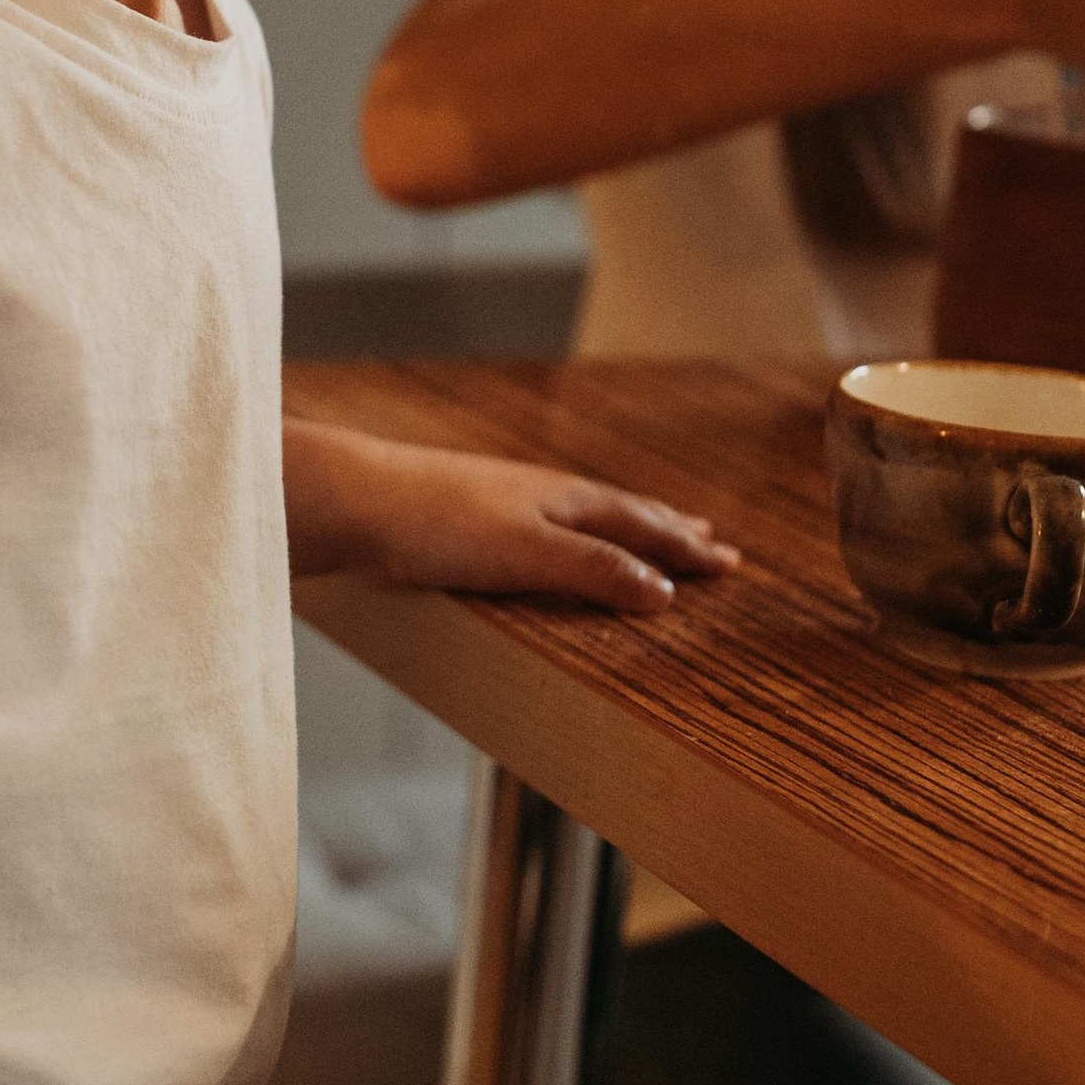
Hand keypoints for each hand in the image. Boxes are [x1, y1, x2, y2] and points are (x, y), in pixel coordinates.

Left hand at [356, 441, 739, 615]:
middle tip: (710, 540)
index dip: (685, 548)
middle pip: (622, 511)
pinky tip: (559, 539)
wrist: (354, 500)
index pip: (643, 524)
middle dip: (669, 530)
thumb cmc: (437, 525)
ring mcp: (507, 501)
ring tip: (649, 532)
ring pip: (586, 514)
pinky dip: (578, 534)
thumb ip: (595, 569)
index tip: (730, 561)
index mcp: (566, 500)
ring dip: (627, 527)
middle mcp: (543, 494)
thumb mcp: (529, 553)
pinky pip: (549, 524)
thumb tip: (665, 590)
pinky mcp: (471, 518)